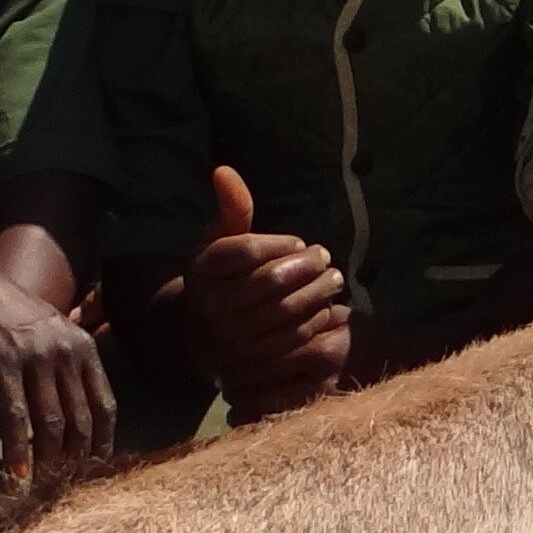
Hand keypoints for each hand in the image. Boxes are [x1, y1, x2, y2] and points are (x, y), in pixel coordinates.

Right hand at [0, 248, 113, 477]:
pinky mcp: (3, 365)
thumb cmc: (10, 313)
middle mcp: (66, 352)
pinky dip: (18, 450)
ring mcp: (36, 358)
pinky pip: (15, 417)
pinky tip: (16, 474)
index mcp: (83, 347)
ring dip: (49, 461)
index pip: (105, 405)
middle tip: (69, 486)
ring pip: (51, 423)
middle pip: (81, 419)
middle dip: (76, 458)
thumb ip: (72, 359)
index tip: (98, 468)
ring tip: (45, 486)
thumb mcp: (53, 328)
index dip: (104, 441)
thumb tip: (86, 395)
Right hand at [183, 164, 350, 414]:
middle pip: (271, 281)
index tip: (300, 242)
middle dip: (306, 267)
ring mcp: (230, 338)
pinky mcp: (252, 362)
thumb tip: (223, 170)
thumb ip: (230, 208)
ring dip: (317, 293)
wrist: (198, 335)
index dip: (281, 244)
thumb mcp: (219, 241)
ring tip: (333, 279)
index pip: (247, 251)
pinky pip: (293, 338)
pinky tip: (325, 307)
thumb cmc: (220, 278)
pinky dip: (315, 321)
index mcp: (202, 271)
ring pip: (286, 310)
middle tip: (326, 258)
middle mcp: (211, 306)